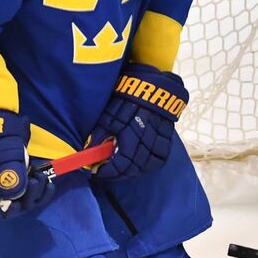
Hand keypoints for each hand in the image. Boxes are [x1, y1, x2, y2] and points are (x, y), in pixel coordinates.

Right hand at [0, 109, 50, 213]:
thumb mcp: (0, 160)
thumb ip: (7, 179)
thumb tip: (14, 197)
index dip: (4, 211)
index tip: (16, 205)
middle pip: (13, 206)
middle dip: (26, 198)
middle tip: (34, 182)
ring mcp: (11, 184)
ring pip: (26, 199)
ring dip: (36, 192)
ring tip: (40, 177)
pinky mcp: (24, 179)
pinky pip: (35, 192)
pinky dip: (42, 190)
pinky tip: (48, 183)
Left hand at [88, 62, 188, 181]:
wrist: (153, 84)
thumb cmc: (126, 96)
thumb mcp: (108, 113)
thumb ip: (100, 134)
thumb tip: (90, 150)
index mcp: (130, 133)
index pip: (121, 162)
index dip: (109, 171)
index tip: (98, 172)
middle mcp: (146, 140)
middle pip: (134, 167)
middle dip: (119, 173)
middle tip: (108, 173)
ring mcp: (159, 139)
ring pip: (148, 165)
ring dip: (134, 171)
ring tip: (123, 171)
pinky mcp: (167, 136)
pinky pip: (160, 157)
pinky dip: (149, 165)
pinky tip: (141, 166)